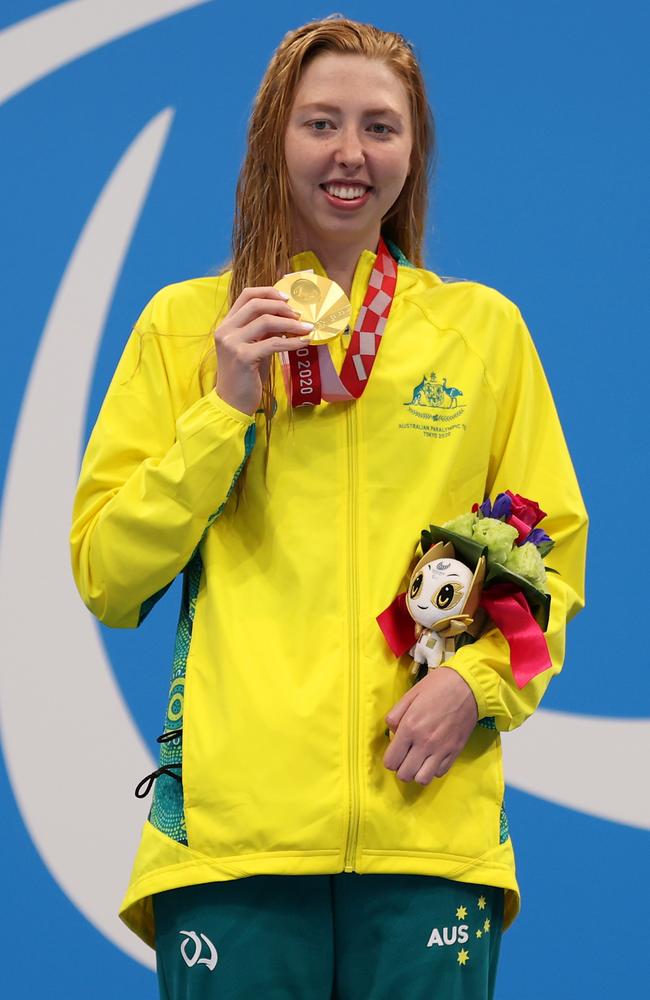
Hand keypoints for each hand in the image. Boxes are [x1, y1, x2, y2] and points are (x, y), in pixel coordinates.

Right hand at [214, 286, 313, 414]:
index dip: (268, 292)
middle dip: (282, 306)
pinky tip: (303, 342)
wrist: (232, 403)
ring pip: (266, 321)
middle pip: (256, 304)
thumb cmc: (245, 377)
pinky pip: (273, 343)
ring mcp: (232, 343)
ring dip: (291, 323)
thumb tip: (288, 318)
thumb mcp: (254, 348)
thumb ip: (264, 332)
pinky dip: (292, 341)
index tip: (287, 298)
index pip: (246, 296)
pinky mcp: (243, 357)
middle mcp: (226, 331)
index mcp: (227, 325)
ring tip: (307, 328)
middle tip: (300, 314)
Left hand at [383, 667, 478, 785]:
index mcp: (410, 727)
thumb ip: (395, 715)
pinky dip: (433, 769)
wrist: (468, 686)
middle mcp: (424, 743)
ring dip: (417, 773)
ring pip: (422, 779)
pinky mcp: (455, 752)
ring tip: (418, 761)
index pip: (391, 761)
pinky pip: (439, 773)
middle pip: (405, 775)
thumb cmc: (437, 687)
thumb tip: (391, 732)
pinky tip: (433, 757)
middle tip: (405, 757)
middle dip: (401, 768)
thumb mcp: (410, 695)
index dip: (390, 759)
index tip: (395, 751)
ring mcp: (441, 750)